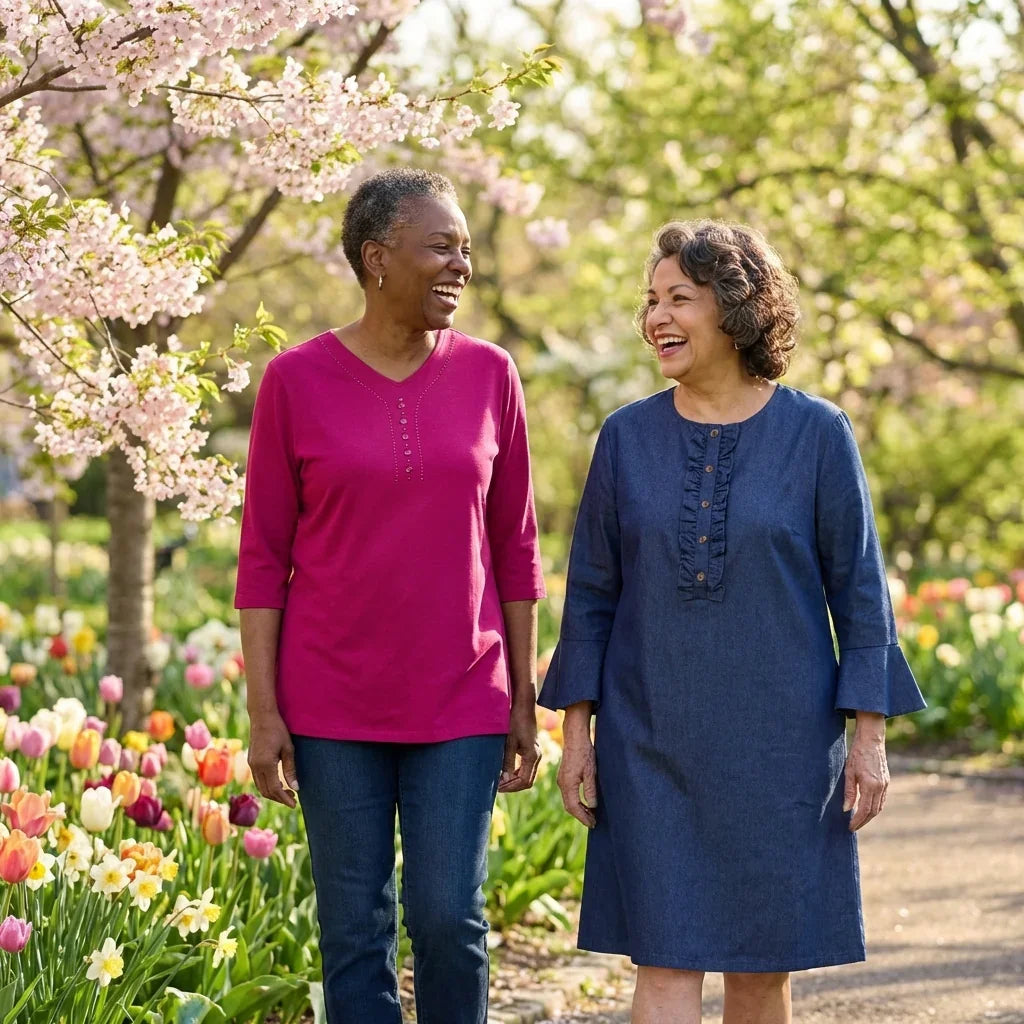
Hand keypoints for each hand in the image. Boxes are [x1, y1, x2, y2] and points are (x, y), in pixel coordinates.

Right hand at [248, 712, 298, 807]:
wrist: (262, 717)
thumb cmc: (278, 730)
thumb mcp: (288, 749)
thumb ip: (290, 769)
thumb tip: (295, 788)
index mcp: (266, 764)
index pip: (275, 789)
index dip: (285, 799)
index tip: (294, 805)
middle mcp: (256, 766)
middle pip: (266, 791)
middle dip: (280, 798)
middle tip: (294, 799)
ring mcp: (251, 764)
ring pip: (261, 787)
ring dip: (273, 793)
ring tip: (288, 793)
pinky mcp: (251, 762)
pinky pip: (258, 780)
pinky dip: (267, 786)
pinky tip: (278, 784)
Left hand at [499, 706, 540, 792]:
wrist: (523, 707)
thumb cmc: (515, 722)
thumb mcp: (509, 742)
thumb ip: (507, 761)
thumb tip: (504, 780)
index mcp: (532, 756)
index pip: (523, 781)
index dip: (510, 787)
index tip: (496, 787)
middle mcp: (537, 757)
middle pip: (527, 782)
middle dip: (512, 786)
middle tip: (496, 787)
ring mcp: (536, 754)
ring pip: (527, 776)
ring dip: (514, 781)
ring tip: (499, 781)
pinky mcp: (532, 750)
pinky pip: (526, 768)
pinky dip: (516, 773)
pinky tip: (505, 772)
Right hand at [557, 728, 597, 827]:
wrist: (575, 737)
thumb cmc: (584, 752)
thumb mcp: (591, 771)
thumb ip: (590, 789)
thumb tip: (592, 806)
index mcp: (568, 784)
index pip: (574, 807)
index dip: (583, 817)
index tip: (593, 824)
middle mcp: (562, 783)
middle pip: (569, 806)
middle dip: (581, 816)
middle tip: (593, 822)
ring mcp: (562, 780)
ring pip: (568, 801)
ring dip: (579, 809)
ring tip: (591, 815)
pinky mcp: (564, 776)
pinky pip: (568, 794)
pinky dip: (576, 802)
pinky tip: (585, 803)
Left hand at [844, 714, 888, 830]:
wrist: (871, 741)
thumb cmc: (856, 754)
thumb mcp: (849, 772)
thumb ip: (849, 792)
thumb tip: (846, 810)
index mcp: (870, 785)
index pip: (864, 810)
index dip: (857, 821)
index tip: (850, 827)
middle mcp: (880, 787)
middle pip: (873, 811)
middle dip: (863, 821)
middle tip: (853, 827)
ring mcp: (885, 785)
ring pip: (879, 807)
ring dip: (870, 816)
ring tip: (859, 821)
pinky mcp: (887, 782)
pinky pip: (882, 800)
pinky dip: (875, 808)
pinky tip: (867, 809)